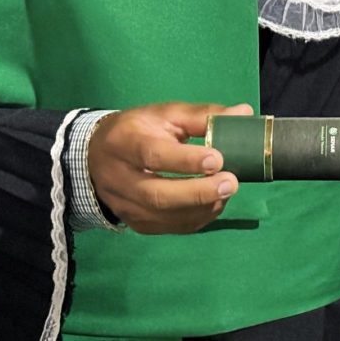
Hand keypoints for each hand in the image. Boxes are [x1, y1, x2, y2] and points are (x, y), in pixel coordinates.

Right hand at [87, 100, 252, 234]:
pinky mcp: (135, 223)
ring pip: (163, 216)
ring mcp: (125, 205)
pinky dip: (195, 219)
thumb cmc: (139, 129)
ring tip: (226, 193)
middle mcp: (120, 178)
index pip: (153, 154)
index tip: (217, 159)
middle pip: (157, 194)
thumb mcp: (166, 114)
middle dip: (197, 192)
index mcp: (126, 141)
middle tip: (231, 183)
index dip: (185, 160)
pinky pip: (168, 227)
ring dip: (200, 207)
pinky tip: (213, 204)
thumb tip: (244, 112)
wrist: (96, 156)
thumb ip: (203, 115)